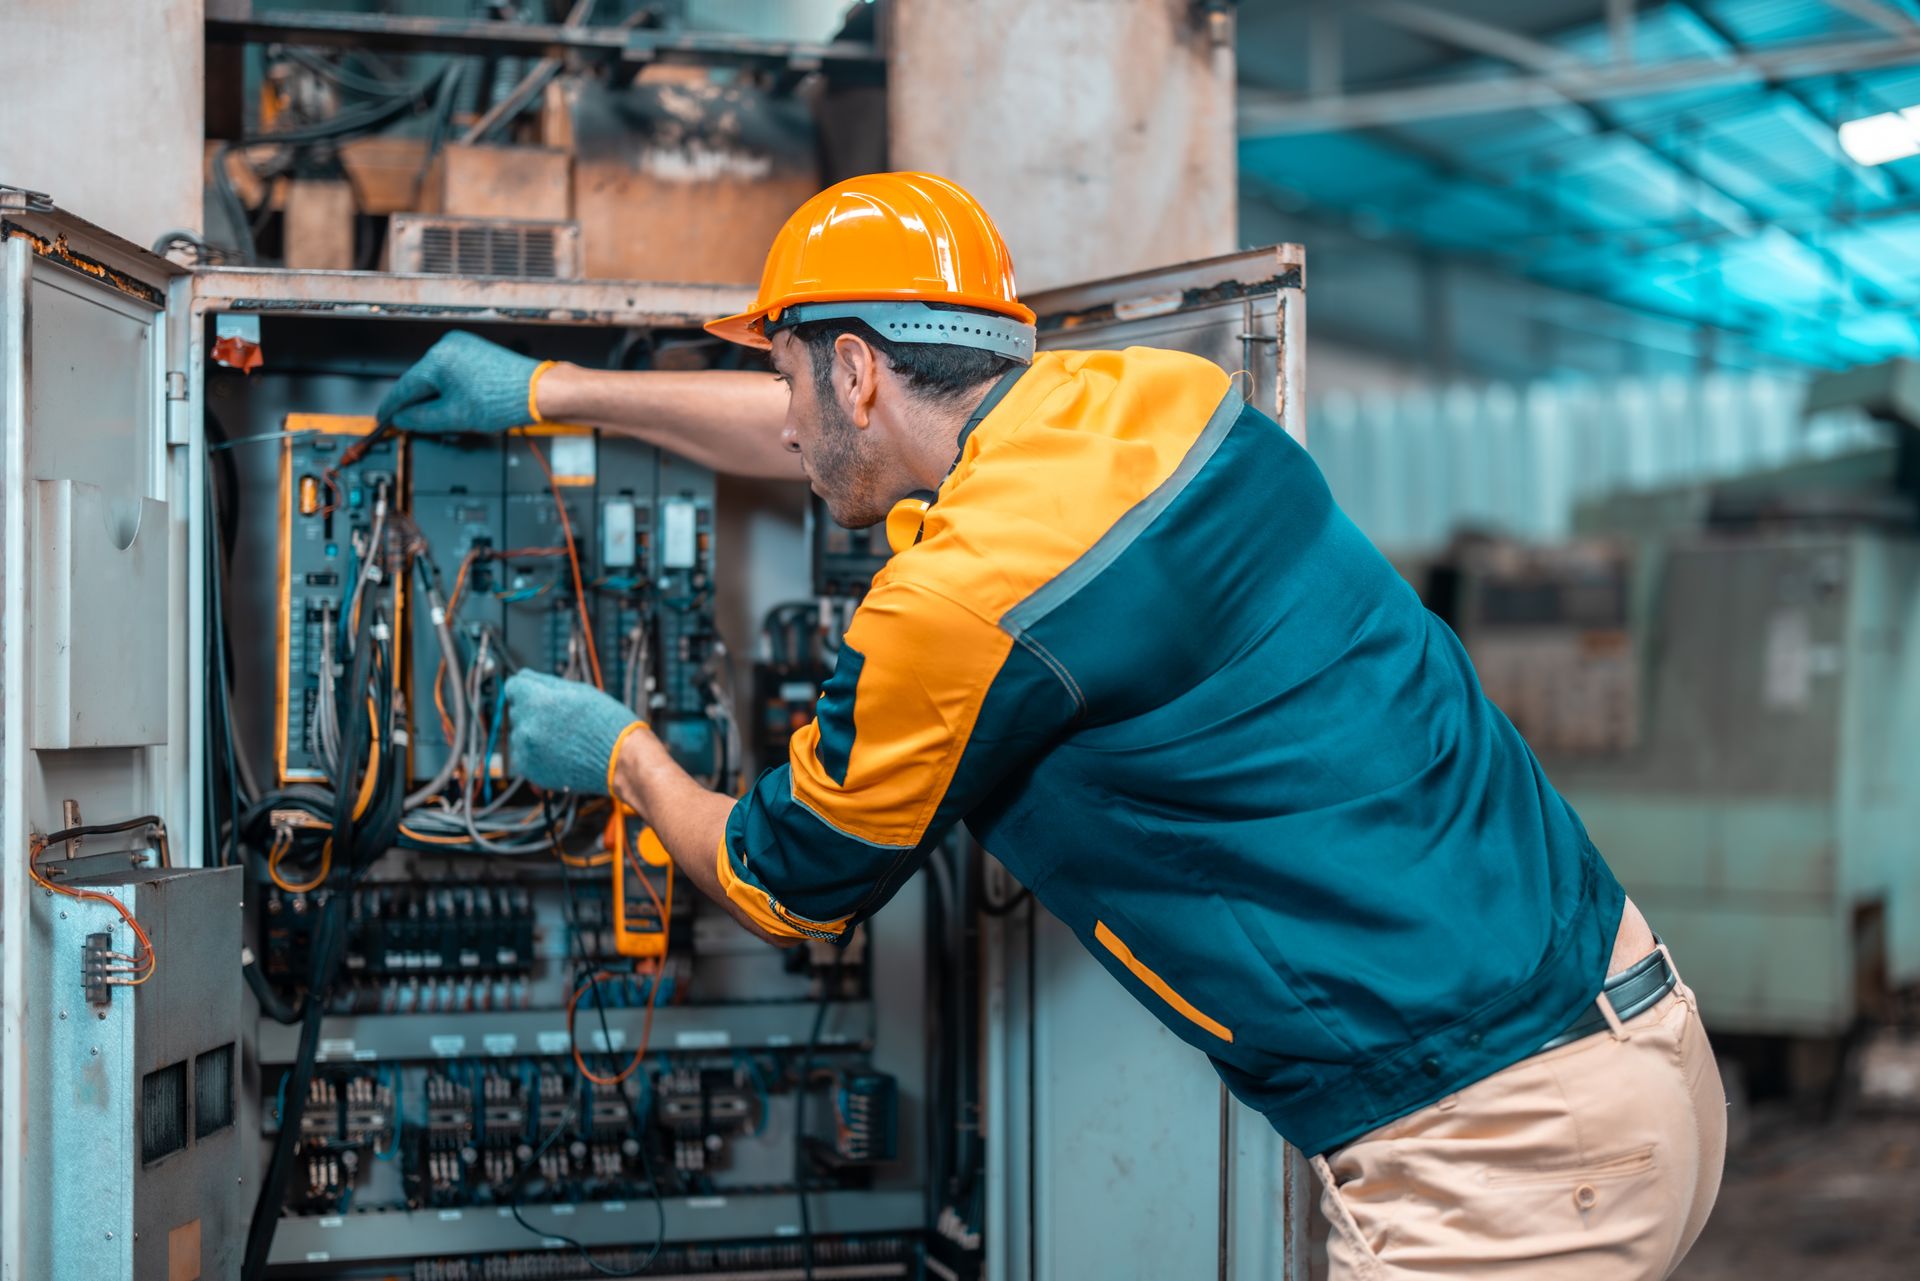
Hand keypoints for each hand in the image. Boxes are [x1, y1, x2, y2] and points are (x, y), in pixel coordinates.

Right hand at [376, 332, 546, 433]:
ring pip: (436, 378)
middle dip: (417, 405)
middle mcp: (447, 346)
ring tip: (445, 419)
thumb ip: (421, 418)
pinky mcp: (474, 352)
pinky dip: (449, 390)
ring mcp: (462, 347)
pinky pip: (452, 373)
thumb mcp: (454, 417)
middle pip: (420, 381)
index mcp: (438, 359)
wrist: (539, 391)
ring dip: (435, 399)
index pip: (405, 387)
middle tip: (411, 425)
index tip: (383, 418)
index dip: (392, 407)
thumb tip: (402, 419)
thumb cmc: (504, 400)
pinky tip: (457, 406)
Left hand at [503, 671, 643, 794]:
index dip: (528, 688)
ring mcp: (526, 750)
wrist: (622, 759)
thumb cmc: (607, 724)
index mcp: (537, 701)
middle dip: (533, 711)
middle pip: (517, 709)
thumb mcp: (580, 691)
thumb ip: (547, 682)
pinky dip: (536, 753)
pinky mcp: (530, 770)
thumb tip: (525, 676)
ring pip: (520, 733)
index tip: (538, 694)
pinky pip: (523, 755)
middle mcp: (527, 725)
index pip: (514, 686)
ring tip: (562, 737)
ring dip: (534, 733)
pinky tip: (558, 751)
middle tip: (560, 718)